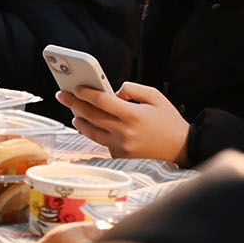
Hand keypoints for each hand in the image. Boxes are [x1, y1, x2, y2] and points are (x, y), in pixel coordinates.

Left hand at [57, 83, 190, 162]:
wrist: (181, 148)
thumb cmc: (168, 120)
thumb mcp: (155, 96)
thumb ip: (132, 89)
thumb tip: (112, 92)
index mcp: (132, 115)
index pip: (102, 102)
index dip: (86, 93)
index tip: (75, 86)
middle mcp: (124, 132)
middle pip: (91, 116)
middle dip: (73, 103)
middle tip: (61, 94)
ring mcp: (121, 146)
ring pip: (91, 132)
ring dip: (78, 120)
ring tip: (73, 110)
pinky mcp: (120, 155)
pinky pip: (101, 142)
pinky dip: (93, 132)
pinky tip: (87, 124)